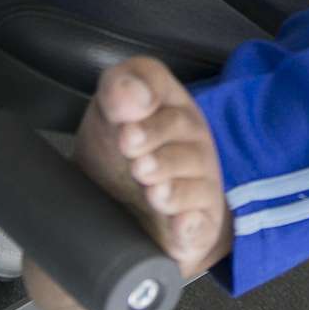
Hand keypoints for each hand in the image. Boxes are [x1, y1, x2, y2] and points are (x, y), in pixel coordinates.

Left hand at [23, 58, 232, 309]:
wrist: (124, 215)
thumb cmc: (117, 158)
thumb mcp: (106, 118)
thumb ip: (116, 91)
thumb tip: (132, 95)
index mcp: (166, 105)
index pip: (158, 85)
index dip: (144, 97)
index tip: (124, 126)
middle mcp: (189, 139)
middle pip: (182, 130)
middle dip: (156, 142)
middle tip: (133, 156)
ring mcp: (199, 182)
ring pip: (195, 181)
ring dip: (172, 186)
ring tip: (152, 191)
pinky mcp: (199, 224)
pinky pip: (202, 223)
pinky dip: (192, 224)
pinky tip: (180, 223)